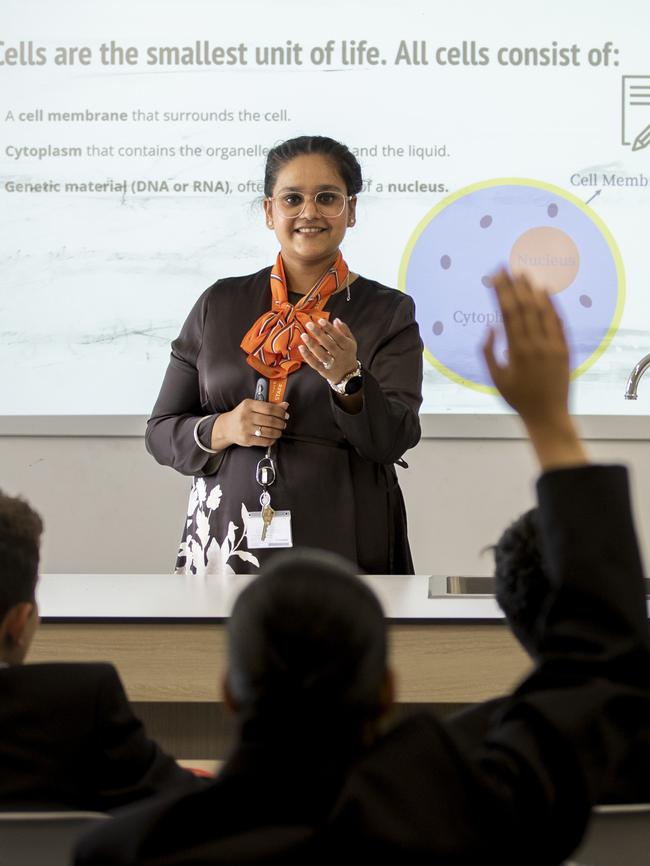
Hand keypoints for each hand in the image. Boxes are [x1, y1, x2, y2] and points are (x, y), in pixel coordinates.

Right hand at [211, 399, 288, 449]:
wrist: (226, 427)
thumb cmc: (242, 415)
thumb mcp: (253, 406)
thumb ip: (269, 405)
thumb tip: (285, 405)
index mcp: (248, 405)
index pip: (269, 408)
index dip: (280, 412)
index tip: (285, 415)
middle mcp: (246, 416)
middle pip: (270, 420)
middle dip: (281, 423)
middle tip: (283, 424)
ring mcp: (245, 429)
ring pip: (269, 431)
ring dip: (278, 432)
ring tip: (279, 431)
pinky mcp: (246, 439)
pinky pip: (264, 441)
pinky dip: (272, 440)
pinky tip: (273, 438)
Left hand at [298, 317, 357, 384]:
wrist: (348, 375)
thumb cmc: (347, 354)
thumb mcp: (350, 342)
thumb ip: (344, 331)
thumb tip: (336, 320)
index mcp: (348, 347)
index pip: (339, 337)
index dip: (330, 329)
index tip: (320, 320)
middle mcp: (341, 356)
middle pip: (329, 345)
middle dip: (319, 334)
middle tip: (309, 324)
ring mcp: (332, 365)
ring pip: (321, 355)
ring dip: (312, 345)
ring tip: (303, 335)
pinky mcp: (324, 371)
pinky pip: (315, 364)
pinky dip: (308, 356)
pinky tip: (301, 348)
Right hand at [483, 269, 586, 469]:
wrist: (548, 416)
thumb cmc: (518, 399)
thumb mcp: (496, 378)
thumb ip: (489, 352)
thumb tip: (490, 327)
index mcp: (516, 350)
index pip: (507, 312)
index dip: (501, 291)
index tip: (495, 275)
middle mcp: (535, 344)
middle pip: (523, 306)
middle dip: (513, 284)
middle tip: (506, 267)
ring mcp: (552, 345)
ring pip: (542, 310)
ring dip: (532, 290)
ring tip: (524, 274)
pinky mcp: (565, 349)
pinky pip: (558, 321)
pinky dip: (551, 305)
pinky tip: (545, 292)